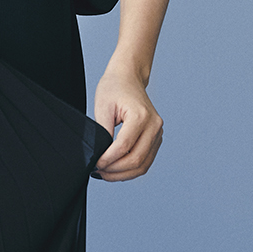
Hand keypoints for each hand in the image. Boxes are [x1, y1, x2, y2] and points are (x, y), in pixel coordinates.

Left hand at [92, 56, 162, 180]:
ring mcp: (158, 133)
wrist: (129, 77)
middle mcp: (154, 126)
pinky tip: (116, 169)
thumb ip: (103, 133)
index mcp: (141, 116)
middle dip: (115, 171)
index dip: (107, 160)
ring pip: (143, 164)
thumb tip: (100, 156)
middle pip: (136, 159)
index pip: (123, 147)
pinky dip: (131, 169)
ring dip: (124, 174)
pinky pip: (146, 160)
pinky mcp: (156, 138)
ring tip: (106, 174)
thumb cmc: (114, 87)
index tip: (94, 163)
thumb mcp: (103, 107)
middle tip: (98, 172)